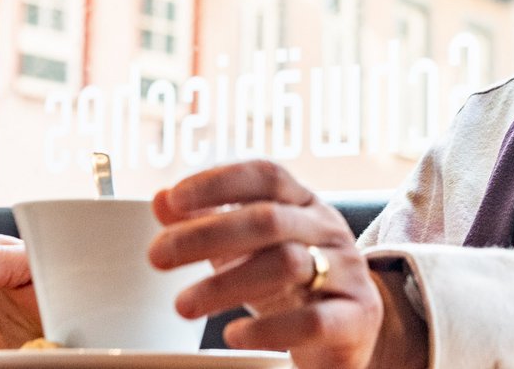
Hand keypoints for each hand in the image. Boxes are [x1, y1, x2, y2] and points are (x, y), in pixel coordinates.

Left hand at [149, 160, 402, 368]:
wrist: (352, 329)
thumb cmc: (294, 282)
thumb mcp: (251, 249)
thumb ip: (209, 223)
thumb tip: (161, 200)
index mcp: (305, 205)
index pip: (267, 177)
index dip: (220, 182)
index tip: (175, 199)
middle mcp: (328, 230)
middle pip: (270, 219)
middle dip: (207, 235)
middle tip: (158, 256)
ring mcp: (346, 272)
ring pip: (288, 264)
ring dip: (226, 284)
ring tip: (184, 304)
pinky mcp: (355, 317)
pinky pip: (314, 321)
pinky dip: (268, 329)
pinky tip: (235, 336)